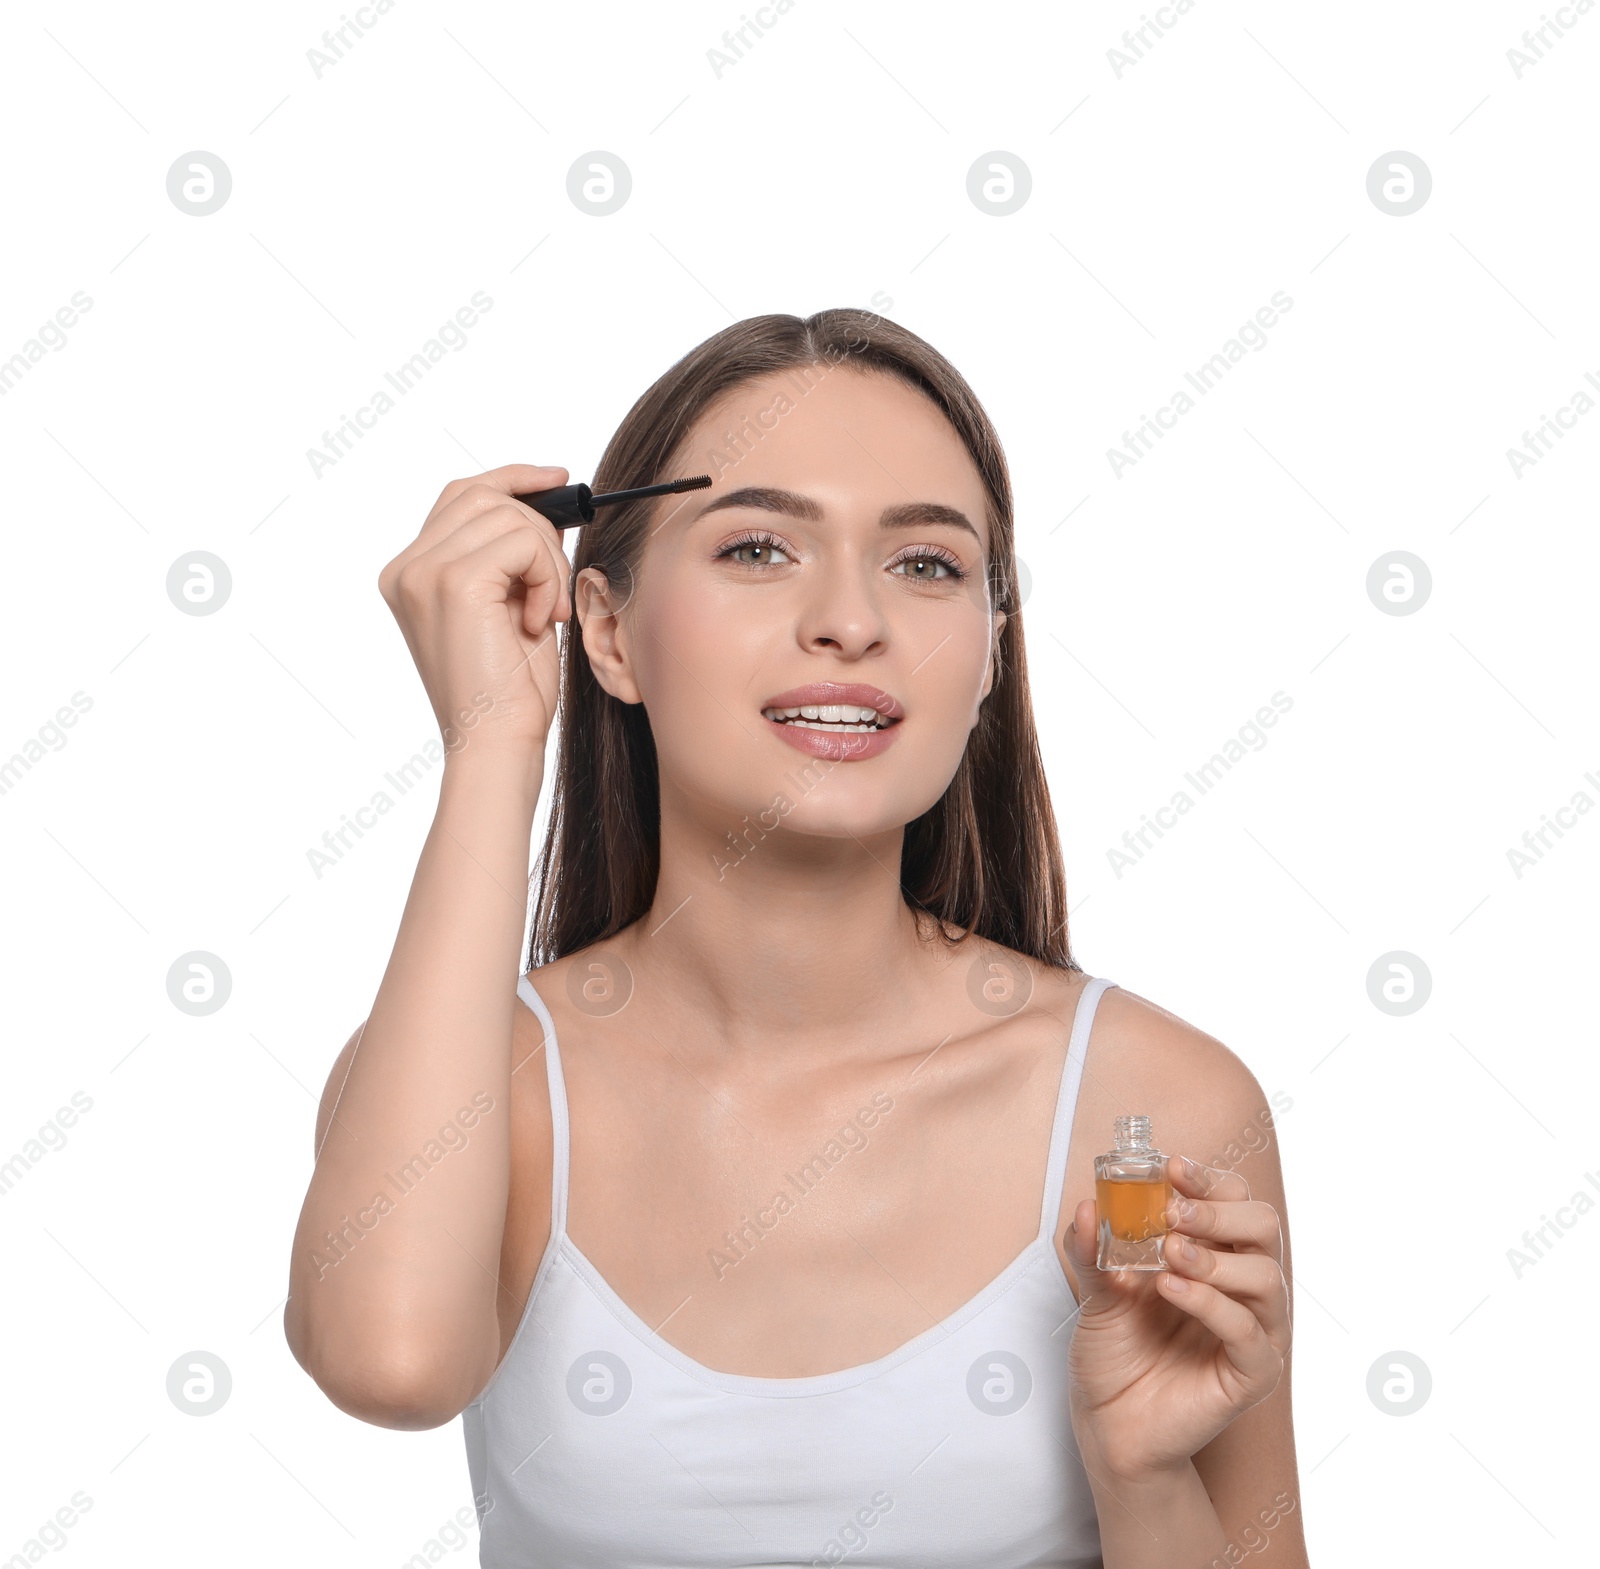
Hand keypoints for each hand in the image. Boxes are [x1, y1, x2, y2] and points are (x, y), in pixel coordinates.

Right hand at [377, 463, 573, 762]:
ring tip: (542, 612)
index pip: (460, 495)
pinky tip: (538, 620)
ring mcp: (423, 573)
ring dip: (546, 561)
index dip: (511, 479)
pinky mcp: (454, 582)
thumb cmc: (508, 690)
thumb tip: (543, 505)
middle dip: (538, 529)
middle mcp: (405, 568)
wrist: (496, 741)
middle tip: (551, 584)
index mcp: (409, 574)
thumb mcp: (508, 606)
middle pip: (484, 496)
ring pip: (508, 515)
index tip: (557, 480)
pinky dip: (546, 575)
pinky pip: (522, 541)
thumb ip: (509, 555)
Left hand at [1062, 1157, 1289, 1483]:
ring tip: (1168, 1254)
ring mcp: (1253, 1330)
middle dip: (1219, 1211)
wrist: (1108, 1422)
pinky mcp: (1252, 1373)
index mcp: (1214, 1255)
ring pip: (1266, 1276)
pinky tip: (1172, 1290)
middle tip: (1173, 1212)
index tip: (1172, 1167)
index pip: (1234, 1201)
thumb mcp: (1096, 1289)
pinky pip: (1249, 1332)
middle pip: (1262, 1227)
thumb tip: (1089, 1205)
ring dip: (1214, 1257)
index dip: (1208, 1180)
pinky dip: (1211, 1304)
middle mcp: (1241, 1287)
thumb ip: (1094, 1249)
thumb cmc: (1113, 1351)